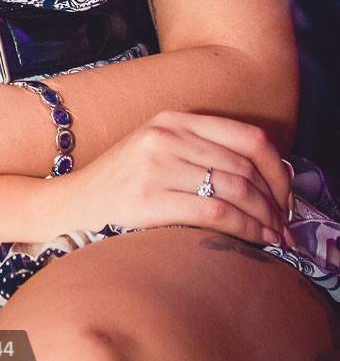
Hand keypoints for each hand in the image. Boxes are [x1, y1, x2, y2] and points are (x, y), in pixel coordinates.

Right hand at [70, 110, 294, 247]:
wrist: (73, 201)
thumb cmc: (122, 182)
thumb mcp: (159, 149)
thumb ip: (201, 151)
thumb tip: (262, 177)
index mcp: (173, 119)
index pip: (247, 136)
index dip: (277, 169)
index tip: (286, 196)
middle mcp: (166, 134)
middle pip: (245, 166)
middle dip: (275, 201)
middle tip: (286, 226)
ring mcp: (156, 164)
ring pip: (235, 189)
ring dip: (265, 218)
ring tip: (276, 238)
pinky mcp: (149, 198)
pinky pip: (216, 212)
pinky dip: (246, 229)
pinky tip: (255, 241)